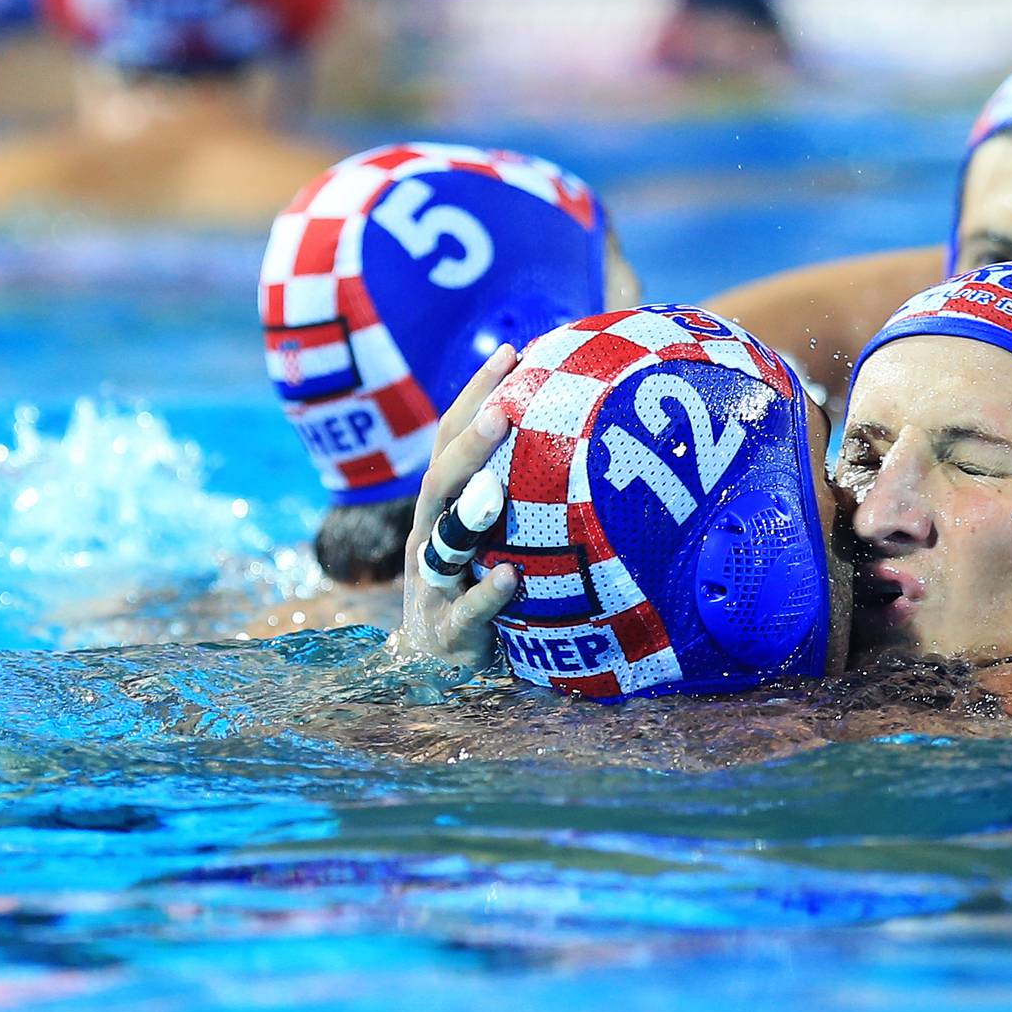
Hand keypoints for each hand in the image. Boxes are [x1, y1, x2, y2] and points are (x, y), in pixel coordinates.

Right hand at [394, 343, 521, 674]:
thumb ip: (522, 485)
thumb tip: (581, 426)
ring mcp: (433, 581)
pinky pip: (465, 610)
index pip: (452, 437)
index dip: (477, 394)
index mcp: (443, 504)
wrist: (443, 660)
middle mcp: (430, 534)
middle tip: (504, 410)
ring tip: (496, 487)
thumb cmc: (481, 578)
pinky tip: (509, 578)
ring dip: (470, 512)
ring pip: (443, 540)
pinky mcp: (447, 629)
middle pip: (442, 481)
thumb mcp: (499, 529)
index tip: (511, 351)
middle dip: (470, 444)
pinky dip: (486, 594)